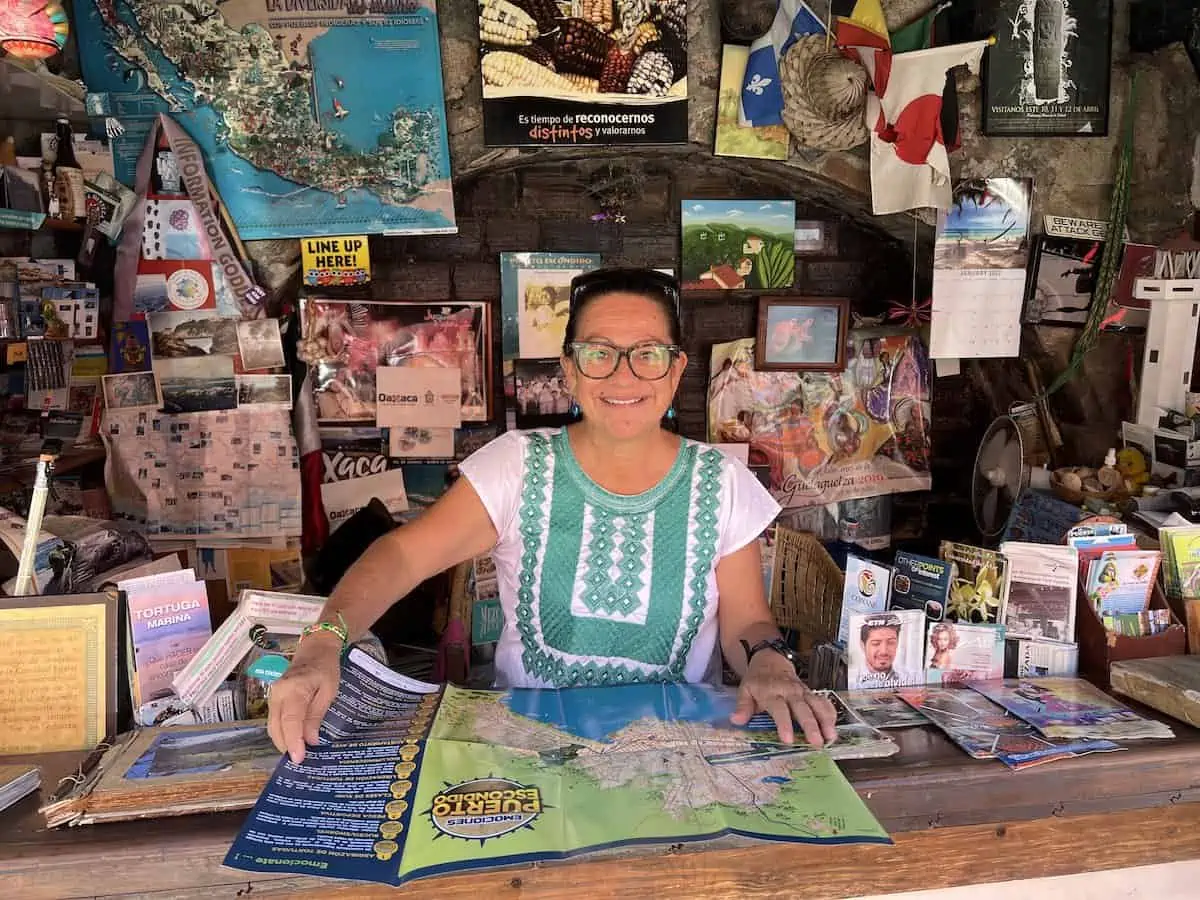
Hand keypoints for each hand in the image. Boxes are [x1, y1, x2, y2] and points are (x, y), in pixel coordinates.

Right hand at [267, 633, 342, 763]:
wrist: (315, 649)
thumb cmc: (326, 668)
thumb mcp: (328, 691)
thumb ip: (317, 715)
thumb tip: (311, 741)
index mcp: (294, 689)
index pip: (290, 721)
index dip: (293, 742)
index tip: (298, 759)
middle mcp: (278, 693)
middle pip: (276, 727)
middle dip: (286, 746)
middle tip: (300, 762)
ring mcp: (273, 696)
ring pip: (272, 726)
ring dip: (283, 741)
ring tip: (298, 754)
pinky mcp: (273, 698)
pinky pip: (274, 720)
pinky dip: (282, 732)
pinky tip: (293, 741)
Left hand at [729, 651, 837, 746]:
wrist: (770, 659)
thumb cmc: (757, 680)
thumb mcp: (745, 690)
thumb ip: (743, 706)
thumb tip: (736, 720)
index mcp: (771, 693)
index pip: (779, 710)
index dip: (784, 724)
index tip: (788, 740)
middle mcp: (789, 692)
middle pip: (802, 709)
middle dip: (811, 726)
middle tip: (817, 742)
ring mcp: (802, 691)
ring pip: (816, 705)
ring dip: (825, 720)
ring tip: (831, 737)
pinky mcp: (811, 692)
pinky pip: (823, 701)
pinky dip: (830, 712)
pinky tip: (834, 726)